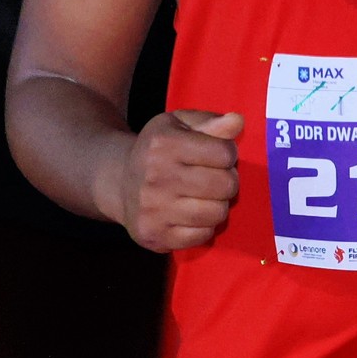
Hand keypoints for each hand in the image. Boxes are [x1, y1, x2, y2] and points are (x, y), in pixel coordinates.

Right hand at [103, 109, 247, 251]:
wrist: (119, 182)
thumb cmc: (158, 150)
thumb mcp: (179, 125)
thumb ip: (210, 122)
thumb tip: (237, 121)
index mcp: (163, 144)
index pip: (225, 153)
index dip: (228, 154)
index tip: (215, 156)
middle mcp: (156, 176)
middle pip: (225, 185)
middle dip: (227, 181)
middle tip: (214, 179)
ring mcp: (154, 209)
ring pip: (217, 213)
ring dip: (217, 205)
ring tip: (204, 197)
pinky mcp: (155, 235)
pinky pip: (202, 235)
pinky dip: (204, 226)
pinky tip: (192, 214)